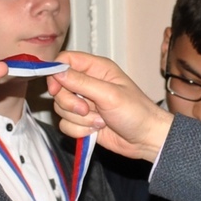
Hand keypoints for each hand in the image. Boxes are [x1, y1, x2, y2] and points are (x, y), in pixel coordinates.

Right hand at [46, 51, 172, 160]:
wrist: (145, 139)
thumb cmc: (136, 112)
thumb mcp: (109, 95)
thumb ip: (82, 82)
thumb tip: (58, 72)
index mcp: (97, 68)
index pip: (65, 60)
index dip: (56, 73)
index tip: (55, 89)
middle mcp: (88, 83)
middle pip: (59, 87)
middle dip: (70, 103)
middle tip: (87, 109)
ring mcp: (84, 103)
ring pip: (61, 108)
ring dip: (79, 119)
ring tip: (100, 121)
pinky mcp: (82, 121)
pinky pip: (66, 124)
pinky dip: (80, 130)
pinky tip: (97, 129)